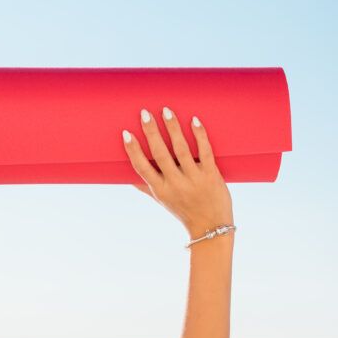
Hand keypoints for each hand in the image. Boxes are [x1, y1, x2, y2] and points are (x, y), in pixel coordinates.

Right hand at [122, 107, 232, 238]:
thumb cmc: (185, 212)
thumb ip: (148, 187)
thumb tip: (129, 178)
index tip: (126, 134)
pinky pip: (205, 151)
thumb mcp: (163, 201)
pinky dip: (199, 135)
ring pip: (182, 149)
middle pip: (160, 154)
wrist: (211, 227)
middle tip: (144, 113)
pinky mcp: (211, 175)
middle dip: (151, 132)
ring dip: (173, 128)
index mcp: (161, 190)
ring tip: (166, 110)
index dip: (133, 150)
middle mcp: (175, 184)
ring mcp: (194, 179)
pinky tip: (194, 120)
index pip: (142, 168)